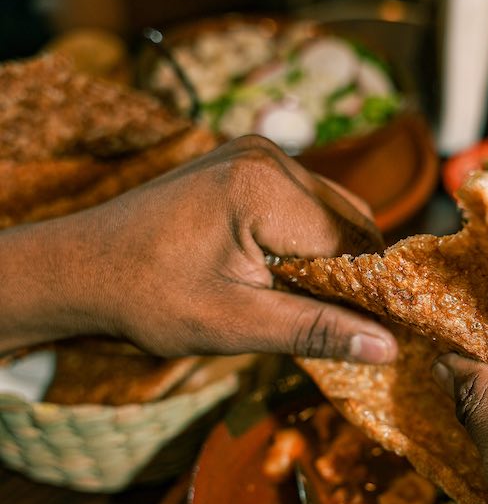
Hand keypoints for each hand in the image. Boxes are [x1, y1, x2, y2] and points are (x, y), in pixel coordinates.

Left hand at [0, 136, 396, 361]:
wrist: (83, 267)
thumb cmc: (148, 298)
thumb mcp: (235, 324)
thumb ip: (315, 331)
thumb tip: (387, 349)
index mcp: (265, 188)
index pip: (354, 243)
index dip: (371, 293)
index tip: (381, 335)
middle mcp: (269, 157)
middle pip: (351, 222)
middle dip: (355, 275)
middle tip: (349, 326)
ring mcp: (257, 155)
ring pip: (334, 213)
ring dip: (335, 260)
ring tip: (316, 304)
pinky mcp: (248, 166)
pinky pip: (307, 204)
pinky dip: (312, 242)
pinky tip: (293, 277)